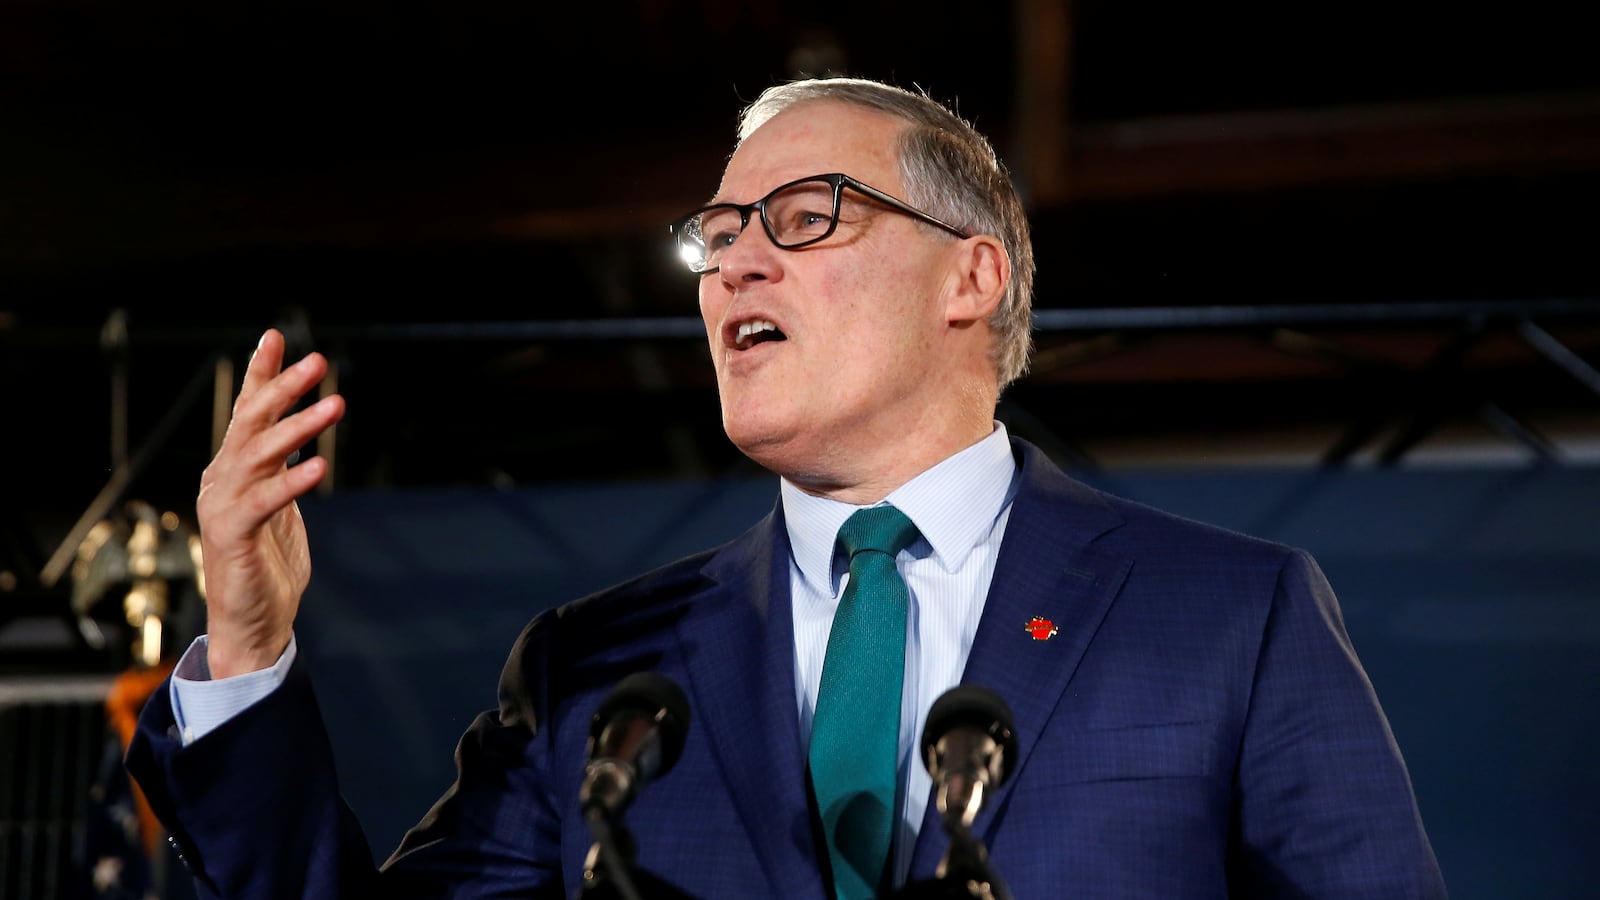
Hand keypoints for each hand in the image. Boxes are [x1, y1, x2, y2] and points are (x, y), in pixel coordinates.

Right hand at [196, 328, 344, 677]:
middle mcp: (222, 478)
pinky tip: (320, 466)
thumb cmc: (267, 560)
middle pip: (251, 422)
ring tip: (335, 404)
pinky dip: (291, 482)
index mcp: (234, 467)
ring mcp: (224, 506)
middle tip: (318, 361)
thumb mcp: (278, 500)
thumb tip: (301, 426)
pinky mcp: (232, 536)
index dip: (260, 374)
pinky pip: (262, 502)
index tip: (276, 337)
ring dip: (298, 426)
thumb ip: (281, 464)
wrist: (254, 621)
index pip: (246, 411)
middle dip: (283, 387)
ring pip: (258, 454)